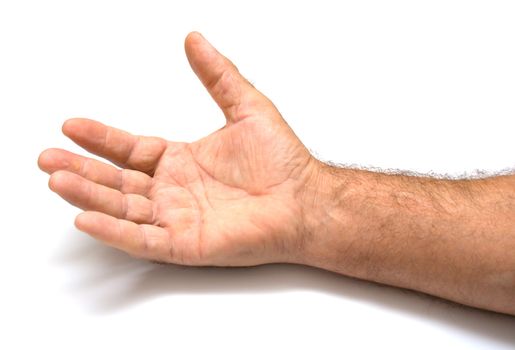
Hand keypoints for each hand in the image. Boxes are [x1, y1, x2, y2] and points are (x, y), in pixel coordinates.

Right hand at [38, 32, 318, 265]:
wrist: (305, 199)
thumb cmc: (282, 159)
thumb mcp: (245, 106)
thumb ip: (216, 74)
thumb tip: (194, 39)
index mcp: (182, 162)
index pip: (131, 150)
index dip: (101, 138)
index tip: (71, 125)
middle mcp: (174, 191)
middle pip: (117, 181)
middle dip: (82, 169)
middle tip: (48, 157)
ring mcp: (177, 219)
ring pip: (122, 209)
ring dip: (88, 195)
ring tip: (56, 179)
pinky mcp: (185, 245)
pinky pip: (142, 240)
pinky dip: (114, 231)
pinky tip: (86, 218)